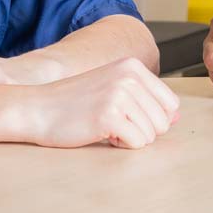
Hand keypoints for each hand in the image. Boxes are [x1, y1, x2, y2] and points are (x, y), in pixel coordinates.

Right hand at [16, 58, 181, 149]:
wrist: (35, 108)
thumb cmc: (74, 103)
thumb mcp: (113, 90)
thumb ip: (146, 100)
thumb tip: (177, 117)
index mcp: (133, 67)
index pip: (171, 104)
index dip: (151, 118)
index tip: (126, 115)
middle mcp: (129, 76)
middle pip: (163, 122)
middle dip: (141, 130)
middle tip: (111, 121)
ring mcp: (119, 94)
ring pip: (152, 135)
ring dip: (129, 137)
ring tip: (104, 125)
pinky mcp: (109, 116)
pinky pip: (137, 143)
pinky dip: (121, 145)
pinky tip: (100, 133)